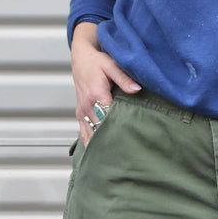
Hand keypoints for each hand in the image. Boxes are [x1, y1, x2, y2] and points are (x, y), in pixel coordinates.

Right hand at [71, 23, 139, 144]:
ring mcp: (82, 111)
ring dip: (101, 144)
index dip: (120, 128)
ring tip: (114, 159)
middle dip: (113, 139)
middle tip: (127, 153)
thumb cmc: (98, 62)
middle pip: (101, 128)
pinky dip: (90, 142)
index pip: (109, 116)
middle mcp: (87, 106)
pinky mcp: (80, 114)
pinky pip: (83, 132)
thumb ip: (124, 78)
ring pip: (90, 133)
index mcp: (96, 95)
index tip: (131, 138)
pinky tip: (98, 155)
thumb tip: (137, 89)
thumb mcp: (112, 65)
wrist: (81, 59)